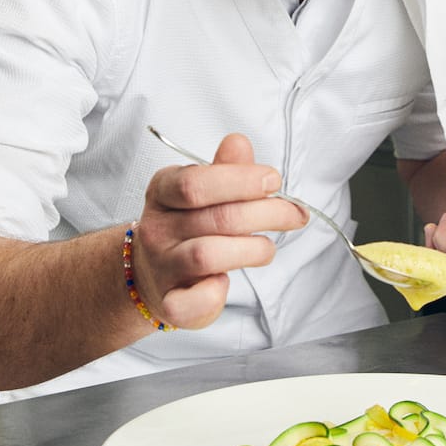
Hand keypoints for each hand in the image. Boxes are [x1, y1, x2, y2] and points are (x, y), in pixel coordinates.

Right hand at [130, 134, 306, 329]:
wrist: (151, 274)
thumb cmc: (188, 226)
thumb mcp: (202, 189)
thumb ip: (224, 169)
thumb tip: (238, 142)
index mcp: (163, 192)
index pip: (195, 183)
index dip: (240, 180)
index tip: (274, 181)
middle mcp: (158, 228)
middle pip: (215, 218)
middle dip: (266, 213)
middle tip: (295, 214)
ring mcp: (162, 267)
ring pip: (208, 255)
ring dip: (252, 249)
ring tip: (266, 247)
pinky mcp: (169, 302)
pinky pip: (190, 302)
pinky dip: (214, 294)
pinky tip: (225, 282)